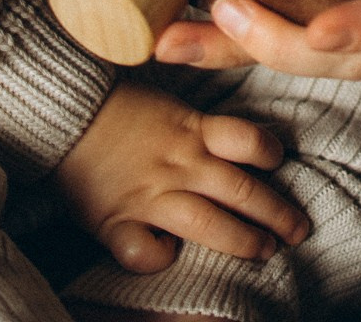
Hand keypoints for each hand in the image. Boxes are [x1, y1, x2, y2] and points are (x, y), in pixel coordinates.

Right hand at [54, 79, 308, 273]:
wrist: (60, 111)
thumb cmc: (112, 104)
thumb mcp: (164, 101)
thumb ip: (196, 122)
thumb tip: (229, 139)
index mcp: (190, 128)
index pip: (247, 140)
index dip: (270, 151)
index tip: (282, 161)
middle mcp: (178, 163)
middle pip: (240, 190)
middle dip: (276, 213)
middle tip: (299, 229)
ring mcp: (151, 195)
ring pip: (209, 225)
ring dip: (243, 241)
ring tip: (266, 251)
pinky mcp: (119, 222)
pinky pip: (147, 252)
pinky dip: (161, 258)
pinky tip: (170, 255)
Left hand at [153, 0, 360, 78]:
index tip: (322, 30)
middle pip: (360, 53)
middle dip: (287, 47)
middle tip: (226, 16)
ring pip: (324, 60)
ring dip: (250, 55)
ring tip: (180, 40)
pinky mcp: (343, 4)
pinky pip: (299, 36)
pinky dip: (243, 44)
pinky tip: (186, 34)